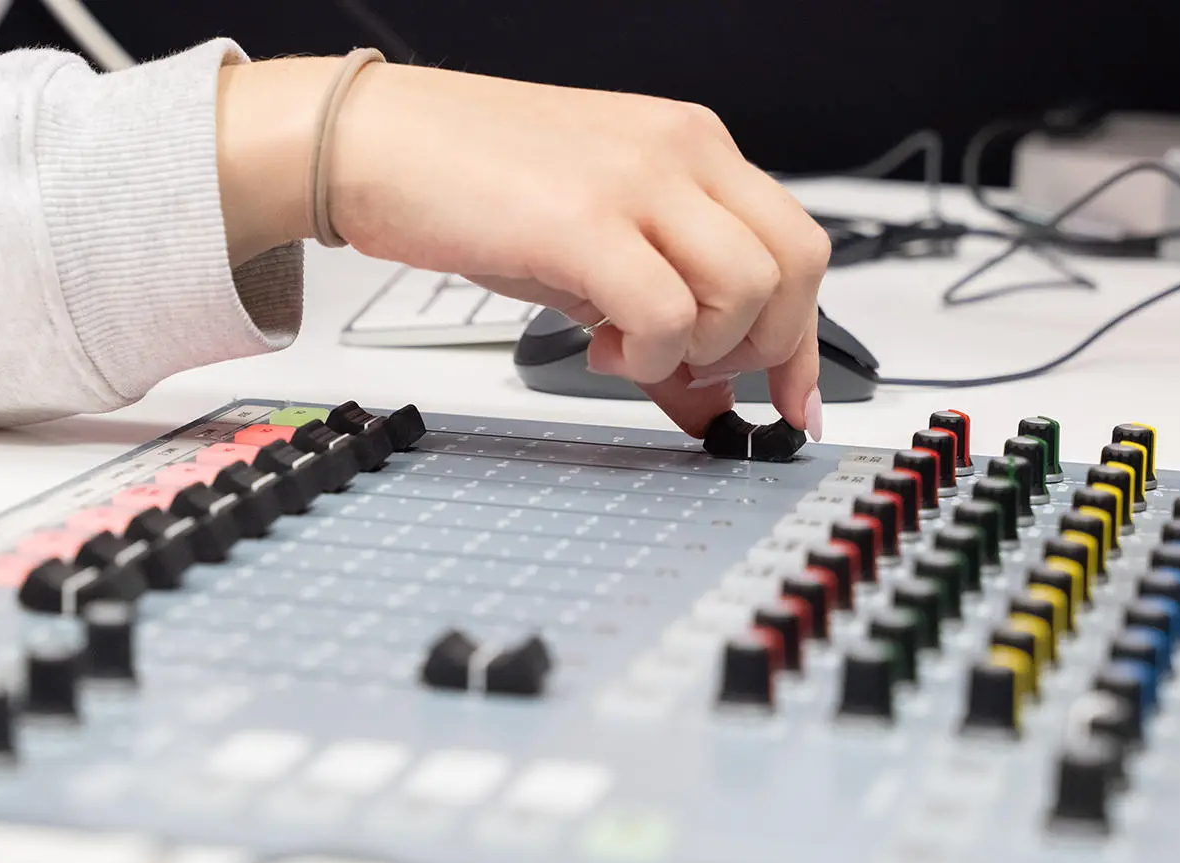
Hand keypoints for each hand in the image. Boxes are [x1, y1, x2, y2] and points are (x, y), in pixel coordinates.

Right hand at [216, 58, 830, 439]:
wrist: (374, 142)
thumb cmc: (466, 181)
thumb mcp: (584, 247)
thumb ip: (654, 318)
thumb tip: (702, 401)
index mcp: (690, 148)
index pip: (797, 245)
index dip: (806, 341)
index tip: (796, 402)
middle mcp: (680, 154)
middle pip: (794, 266)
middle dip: (761, 347)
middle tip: (695, 373)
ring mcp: (638, 181)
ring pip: (746, 291)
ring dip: (701, 351)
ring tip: (630, 352)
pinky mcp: (584, 221)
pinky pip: (669, 312)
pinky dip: (648, 357)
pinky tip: (601, 349)